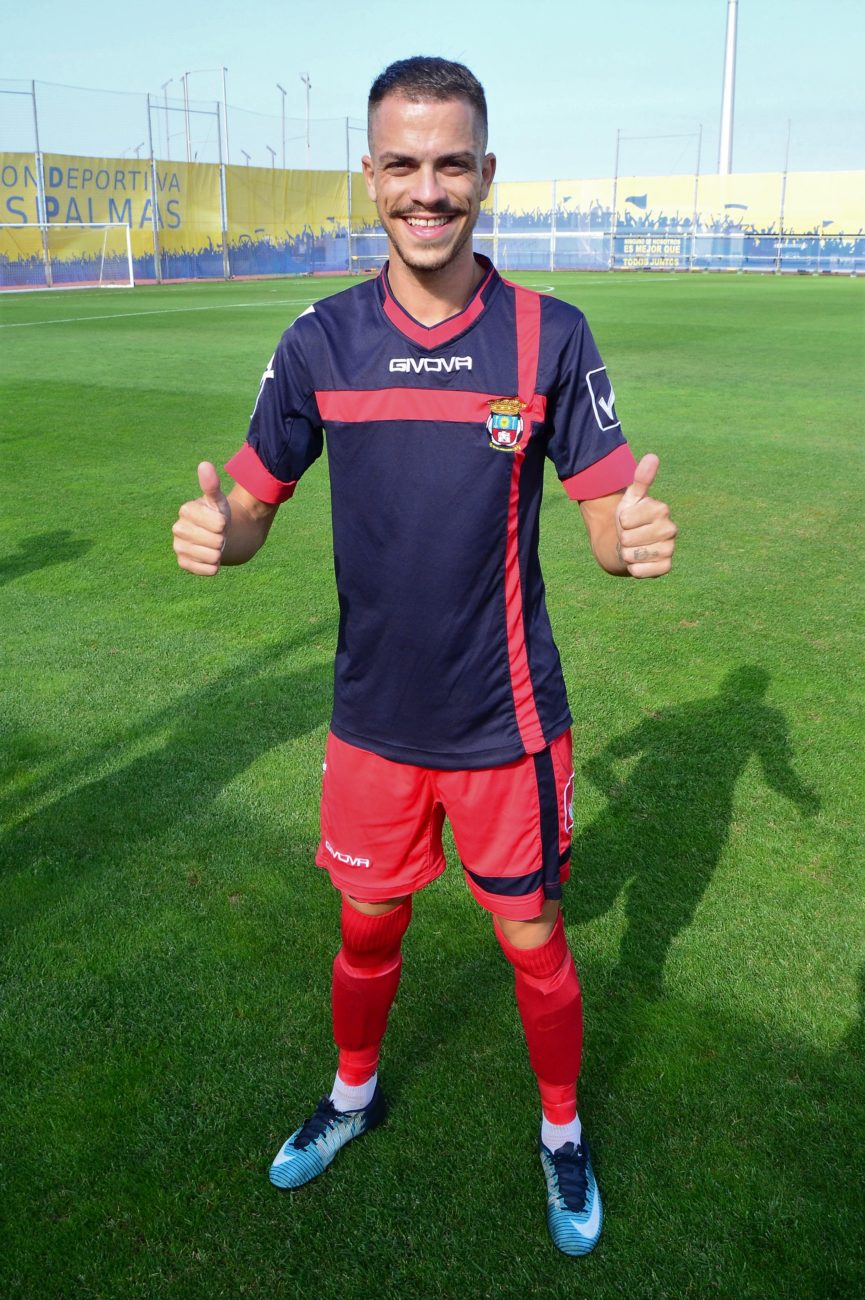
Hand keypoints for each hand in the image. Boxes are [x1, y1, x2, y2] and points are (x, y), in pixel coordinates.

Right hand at [172, 462, 230, 575]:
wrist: (215, 536)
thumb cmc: (217, 515)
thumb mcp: (218, 500)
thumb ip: (211, 485)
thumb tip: (204, 464)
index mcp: (186, 510)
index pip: (218, 524)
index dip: (224, 524)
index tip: (219, 522)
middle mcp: (178, 528)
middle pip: (215, 541)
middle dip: (222, 539)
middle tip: (217, 535)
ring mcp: (178, 547)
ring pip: (211, 556)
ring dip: (219, 553)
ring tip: (215, 546)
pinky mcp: (183, 563)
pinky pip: (206, 569)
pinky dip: (213, 567)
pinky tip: (212, 558)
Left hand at [615, 454, 676, 577]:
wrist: (631, 545)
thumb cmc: (630, 520)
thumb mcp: (631, 499)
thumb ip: (641, 479)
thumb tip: (652, 456)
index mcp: (662, 509)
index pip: (626, 520)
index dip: (621, 522)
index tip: (629, 521)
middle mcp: (671, 529)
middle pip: (629, 539)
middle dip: (623, 539)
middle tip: (631, 536)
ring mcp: (670, 549)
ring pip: (633, 555)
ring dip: (627, 554)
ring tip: (634, 548)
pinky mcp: (666, 567)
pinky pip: (641, 571)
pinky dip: (634, 569)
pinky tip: (639, 562)